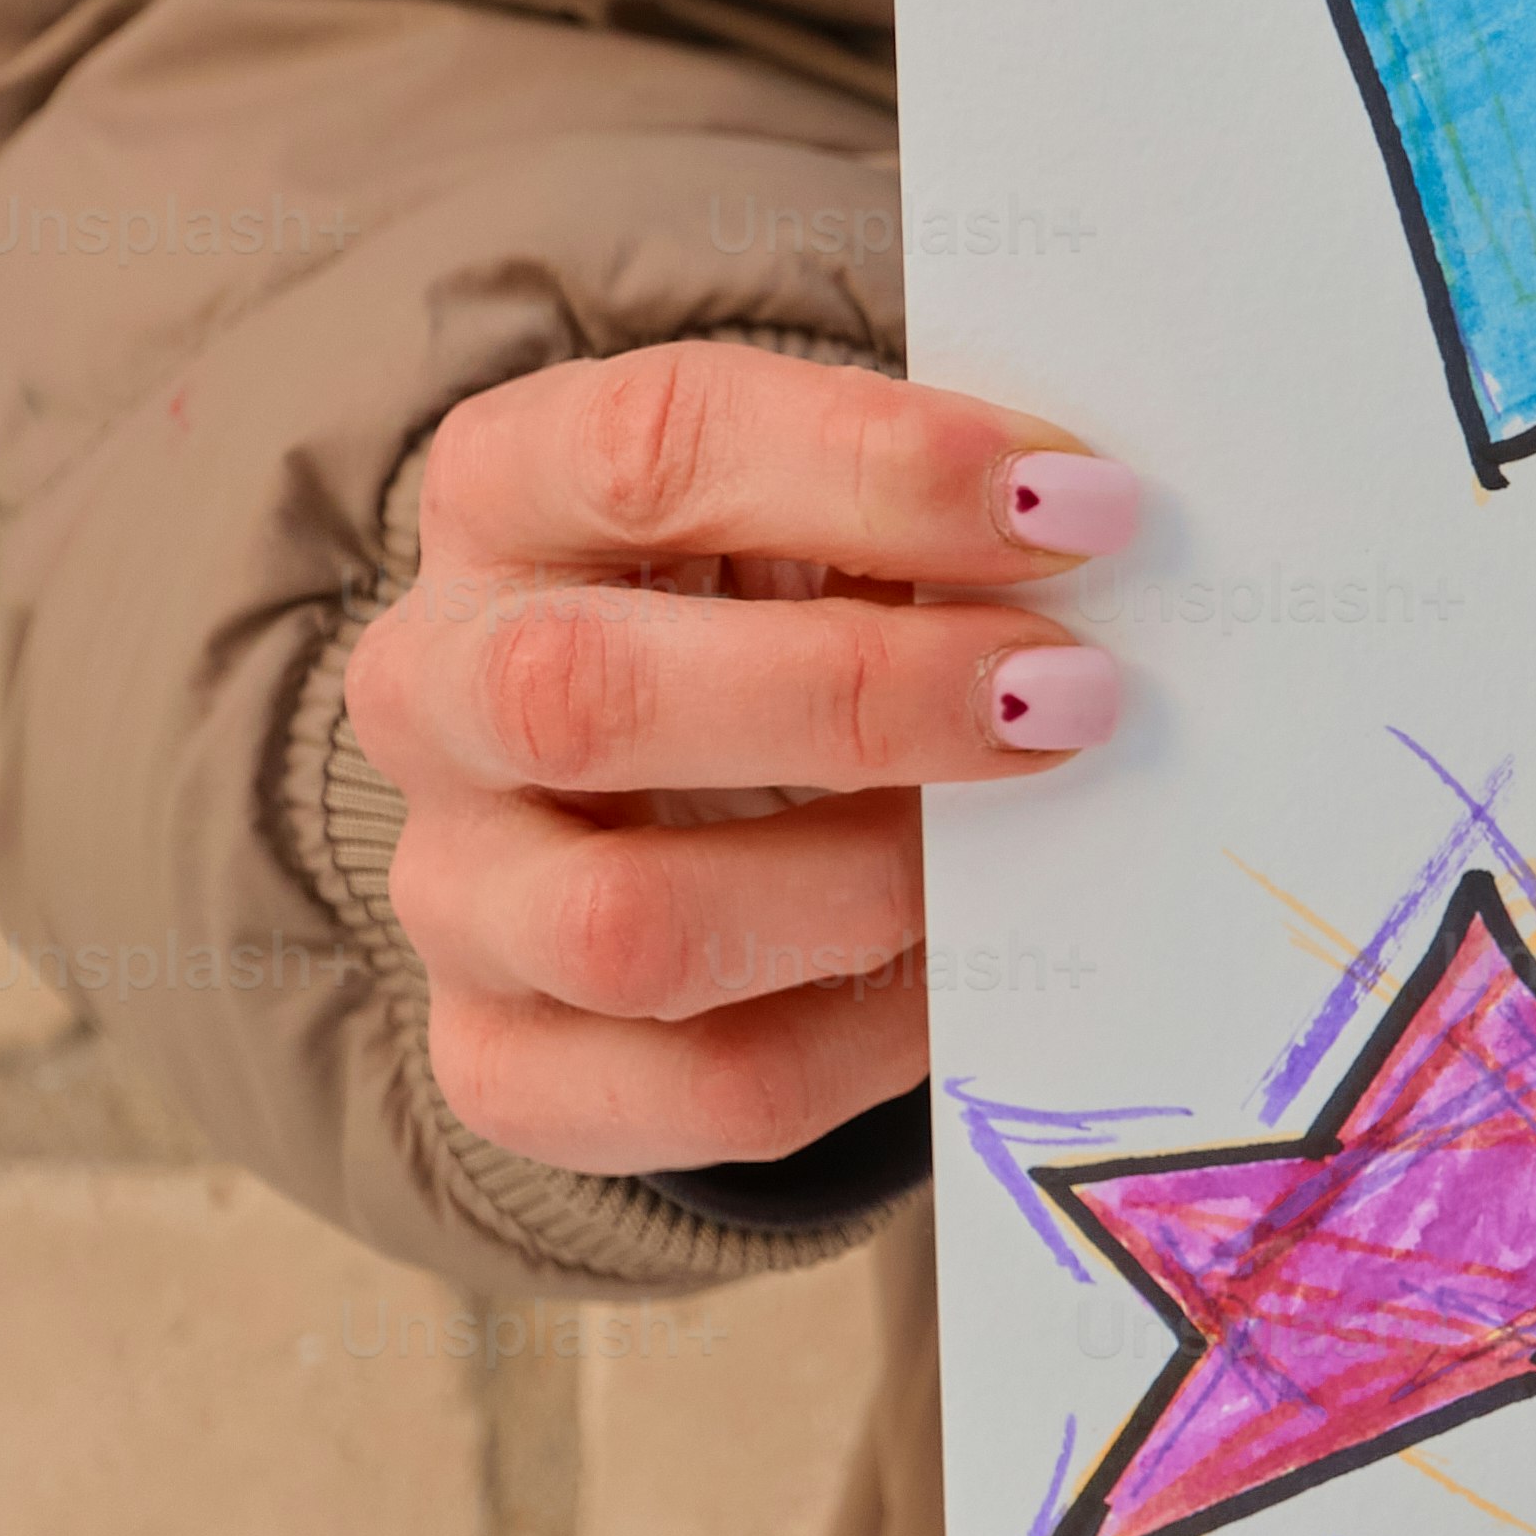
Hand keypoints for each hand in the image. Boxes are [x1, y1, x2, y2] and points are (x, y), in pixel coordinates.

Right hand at [342, 341, 1138, 1178]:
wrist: (662, 792)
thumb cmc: (782, 603)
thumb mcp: (832, 513)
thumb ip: (933, 515)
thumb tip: (1105, 537)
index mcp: (506, 493)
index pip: (641, 448)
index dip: (870, 468)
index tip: (1070, 500)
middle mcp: (430, 689)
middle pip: (580, 694)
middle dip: (859, 696)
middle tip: (1072, 690)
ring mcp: (452, 891)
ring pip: (626, 928)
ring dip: (866, 883)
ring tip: (1021, 838)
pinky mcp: (504, 1063)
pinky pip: (704, 1087)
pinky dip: (872, 1035)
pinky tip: (968, 964)